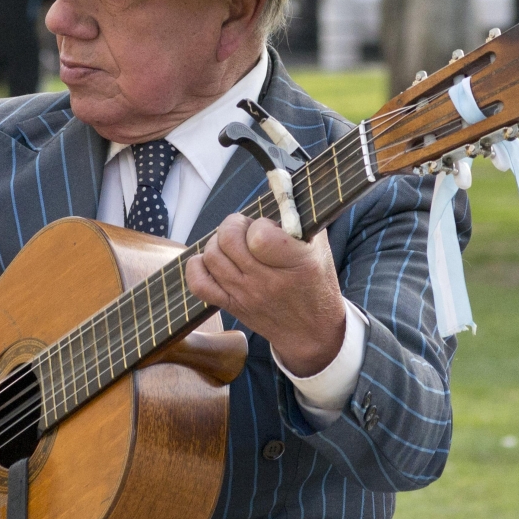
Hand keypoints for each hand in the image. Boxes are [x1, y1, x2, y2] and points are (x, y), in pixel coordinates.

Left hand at [186, 214, 345, 376]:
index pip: (259, 236)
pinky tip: (212, 260)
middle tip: (245, 228)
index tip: (268, 228)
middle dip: (234, 225)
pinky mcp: (231, 305)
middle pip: (228, 240)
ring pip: (212, 256)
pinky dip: (198, 267)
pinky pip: (199, 284)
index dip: (259, 225)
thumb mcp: (319, 247)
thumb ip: (301, 217)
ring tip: (233, 243)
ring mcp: (245, 295)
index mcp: (295, 264)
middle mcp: (266, 281)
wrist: (311, 331)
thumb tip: (280, 187)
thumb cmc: (316, 282)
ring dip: (218, 242)